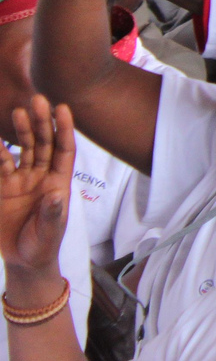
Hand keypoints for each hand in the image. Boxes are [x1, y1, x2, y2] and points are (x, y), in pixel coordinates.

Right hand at [0, 98, 73, 279]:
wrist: (23, 261)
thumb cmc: (44, 245)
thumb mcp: (50, 231)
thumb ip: (52, 214)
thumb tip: (55, 195)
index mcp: (59, 182)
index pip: (64, 150)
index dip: (64, 129)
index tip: (63, 107)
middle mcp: (41, 176)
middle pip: (42, 144)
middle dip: (40, 123)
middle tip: (37, 99)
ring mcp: (20, 181)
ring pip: (21, 150)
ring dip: (19, 132)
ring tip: (17, 111)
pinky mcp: (2, 189)